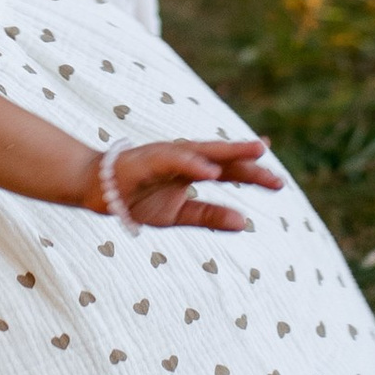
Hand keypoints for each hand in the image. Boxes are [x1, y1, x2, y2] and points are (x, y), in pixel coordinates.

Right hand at [86, 136, 283, 232]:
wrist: (96, 191)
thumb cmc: (138, 198)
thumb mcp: (178, 214)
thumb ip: (209, 215)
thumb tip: (244, 223)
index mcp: (193, 170)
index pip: (230, 170)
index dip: (253, 174)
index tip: (278, 181)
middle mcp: (185, 158)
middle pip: (224, 158)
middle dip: (251, 163)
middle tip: (277, 179)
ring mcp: (167, 156)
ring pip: (204, 151)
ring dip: (230, 152)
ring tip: (256, 153)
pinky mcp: (148, 160)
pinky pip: (174, 160)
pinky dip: (193, 164)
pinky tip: (212, 172)